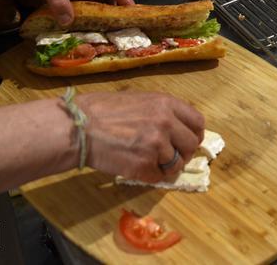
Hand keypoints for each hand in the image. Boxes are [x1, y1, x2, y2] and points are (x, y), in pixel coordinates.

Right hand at [77, 92, 204, 181]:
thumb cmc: (102, 110)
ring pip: (176, 164)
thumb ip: (161, 111)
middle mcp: (166, 123)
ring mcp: (156, 146)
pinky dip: (150, 175)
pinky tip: (137, 167)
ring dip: (166, 166)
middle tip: (171, 156)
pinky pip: (158, 177)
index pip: (197, 122)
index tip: (187, 141)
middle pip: (191, 145)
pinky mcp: (144, 166)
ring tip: (149, 161)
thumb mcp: (138, 99)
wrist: (78, 127)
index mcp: (166, 103)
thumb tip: (177, 126)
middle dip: (183, 152)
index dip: (193, 134)